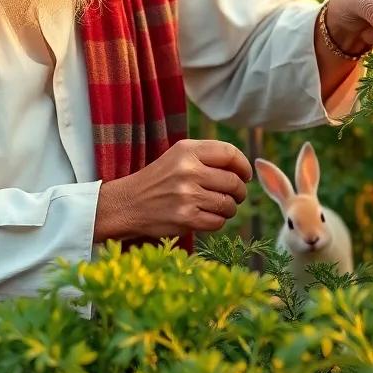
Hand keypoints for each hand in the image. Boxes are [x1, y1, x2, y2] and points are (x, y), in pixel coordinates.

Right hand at [94, 139, 252, 240]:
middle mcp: (188, 170)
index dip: (243, 166)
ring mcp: (187, 195)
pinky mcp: (186, 218)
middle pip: (234, 182)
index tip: (245, 176)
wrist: (128, 203)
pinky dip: (217, 222)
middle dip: (239, 192)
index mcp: (187, 150)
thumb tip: (244, 170)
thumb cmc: (159, 179)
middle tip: (233, 196)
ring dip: (228, 209)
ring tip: (217, 207)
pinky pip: (218, 222)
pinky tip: (205, 217)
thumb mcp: (178, 157)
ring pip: (229, 204)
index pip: (230, 153)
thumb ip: (208, 157)